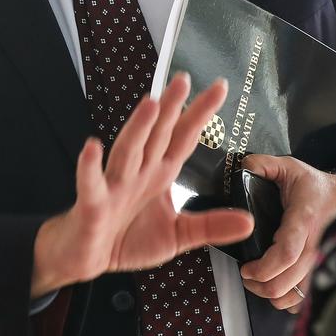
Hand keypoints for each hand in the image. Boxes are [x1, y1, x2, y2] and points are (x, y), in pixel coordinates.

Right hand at [30, 74, 254, 297]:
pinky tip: (92, 146)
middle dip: (171, 108)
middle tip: (183, 80)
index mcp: (159, 175)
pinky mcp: (93, 206)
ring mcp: (114, 187)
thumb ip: (211, 226)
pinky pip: (92, 185)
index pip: (184, 139)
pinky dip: (90, 167)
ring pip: (128, 151)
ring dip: (138, 128)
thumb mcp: (177, 236)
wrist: (85, 256)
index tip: (219, 87)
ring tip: (151, 104)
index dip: (200, 114)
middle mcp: (138, 174)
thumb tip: (249, 221)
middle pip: (157, 136)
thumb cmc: (126, 238)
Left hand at [236, 154, 335, 310]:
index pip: (286, 252)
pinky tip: (278, 289)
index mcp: (303, 220)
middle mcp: (314, 245)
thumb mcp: (289, 167)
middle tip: (246, 275)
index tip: (246, 268)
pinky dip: (290, 301)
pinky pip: (306, 298)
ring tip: (259, 281)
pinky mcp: (322, 271)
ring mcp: (320, 262)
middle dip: (260, 286)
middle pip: (288, 282)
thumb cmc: (314, 186)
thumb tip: (242, 168)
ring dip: (273, 295)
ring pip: (297, 295)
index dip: (264, 267)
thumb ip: (262, 164)